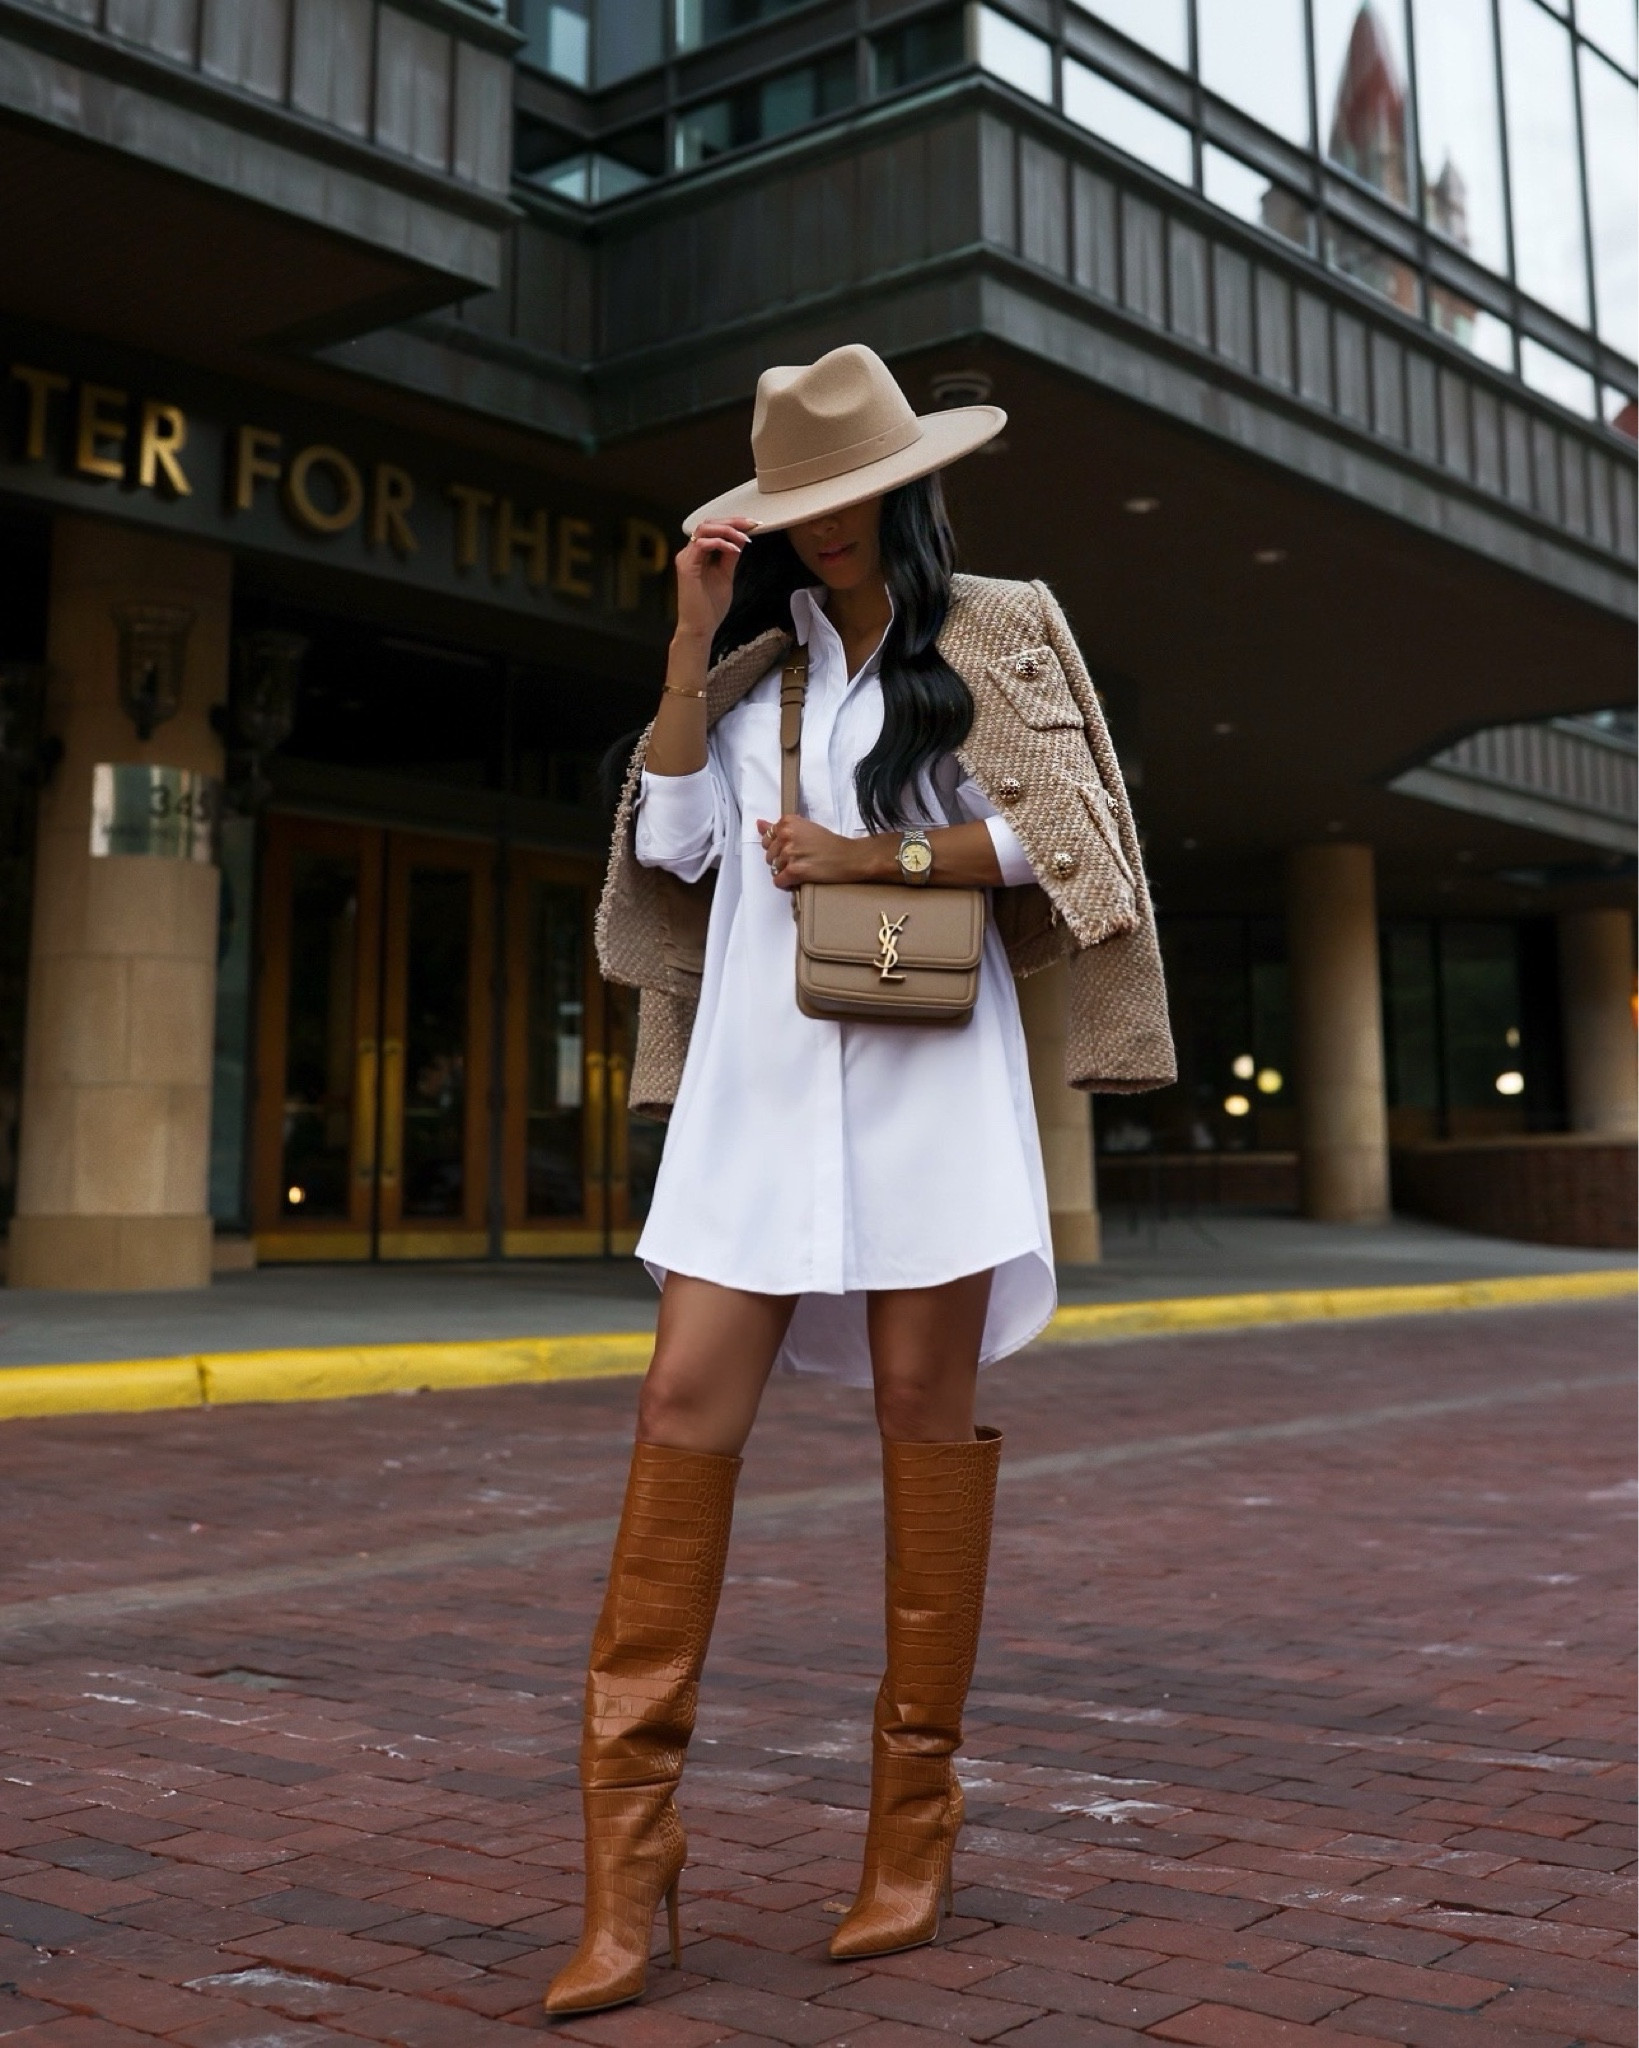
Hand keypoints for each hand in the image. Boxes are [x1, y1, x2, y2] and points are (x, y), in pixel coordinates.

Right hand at [674, 517, 756, 641]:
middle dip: (732, 521)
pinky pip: (702, 544)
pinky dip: (719, 542)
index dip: (733, 523)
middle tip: (751, 524)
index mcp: (698, 554)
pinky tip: (733, 549)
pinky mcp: (686, 566)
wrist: (700, 628)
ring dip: (727, 529)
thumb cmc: (710, 607)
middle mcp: (690, 553)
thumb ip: (730, 556)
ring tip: (744, 537)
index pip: (714, 529)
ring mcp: (686, 558)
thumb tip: (740, 539)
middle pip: (709, 523)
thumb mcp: (726, 575)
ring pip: (704, 529)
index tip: (753, 524)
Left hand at [755, 815, 886, 888]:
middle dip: (781, 860)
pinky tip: (800, 879)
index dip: (779, 847)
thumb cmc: (829, 843)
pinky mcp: (794, 870)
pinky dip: (787, 883)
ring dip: (786, 872)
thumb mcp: (804, 828)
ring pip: (774, 869)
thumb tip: (758, 824)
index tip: (793, 849)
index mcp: (787, 822)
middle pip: (769, 855)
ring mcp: (789, 853)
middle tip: (801, 860)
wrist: (849, 857)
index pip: (767, 838)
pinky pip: (779, 881)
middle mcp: (786, 835)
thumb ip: (779, 828)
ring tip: (803, 868)